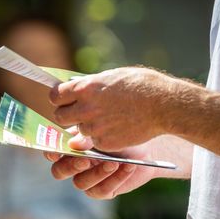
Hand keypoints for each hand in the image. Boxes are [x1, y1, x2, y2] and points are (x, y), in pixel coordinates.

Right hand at [44, 130, 158, 198]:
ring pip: (80, 183)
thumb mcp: (104, 131)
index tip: (57, 152)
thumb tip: (72, 144)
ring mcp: (88, 179)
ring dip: (96, 173)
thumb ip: (86, 137)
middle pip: (59, 172)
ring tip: (114, 162)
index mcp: (70, 148)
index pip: (52, 152)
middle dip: (70, 166)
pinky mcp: (103, 191)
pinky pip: (101, 190)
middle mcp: (75, 165)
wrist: (146, 148)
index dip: (51, 153)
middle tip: (85, 160)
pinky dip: (114, 179)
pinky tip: (126, 167)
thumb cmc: (121, 134)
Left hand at [50, 67, 178, 150]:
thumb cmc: (142, 85)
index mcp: (86, 88)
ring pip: (79, 130)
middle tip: (78, 113)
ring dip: (87, 126)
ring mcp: (94, 127)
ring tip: (108, 118)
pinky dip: (102, 137)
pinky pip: (95, 141)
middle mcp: (86, 108)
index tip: (64, 99)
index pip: (55, 96)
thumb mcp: (112, 76)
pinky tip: (117, 128)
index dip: (60, 98)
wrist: (164, 105)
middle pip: (60, 117)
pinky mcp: (104, 142)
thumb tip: (76, 88)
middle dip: (67, 115)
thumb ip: (91, 84)